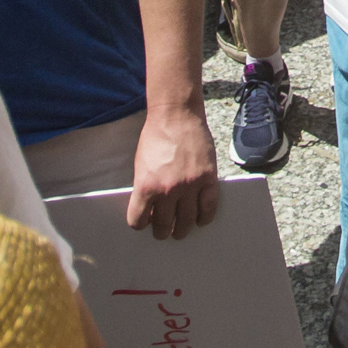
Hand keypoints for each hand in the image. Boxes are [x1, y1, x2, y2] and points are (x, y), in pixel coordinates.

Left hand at [126, 104, 219, 238]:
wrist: (176, 116)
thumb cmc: (156, 137)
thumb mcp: (140, 165)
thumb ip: (145, 188)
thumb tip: (150, 210)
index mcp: (146, 186)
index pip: (138, 220)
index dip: (140, 224)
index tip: (144, 223)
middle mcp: (168, 189)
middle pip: (164, 225)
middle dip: (162, 231)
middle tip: (164, 231)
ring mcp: (190, 185)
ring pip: (188, 221)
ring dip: (183, 229)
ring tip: (181, 229)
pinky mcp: (208, 179)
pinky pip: (209, 208)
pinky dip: (204, 218)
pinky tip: (201, 218)